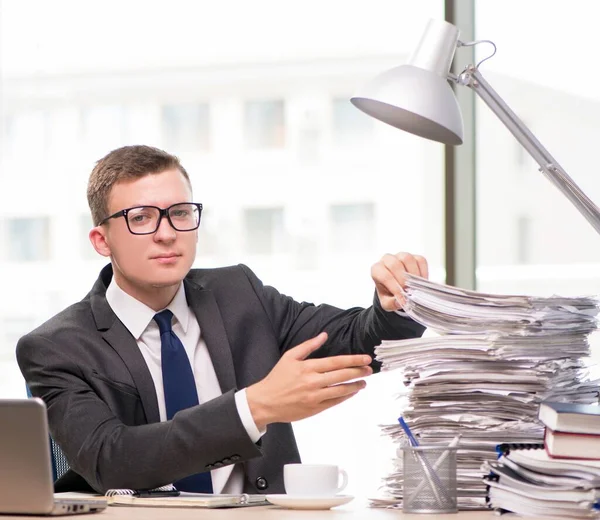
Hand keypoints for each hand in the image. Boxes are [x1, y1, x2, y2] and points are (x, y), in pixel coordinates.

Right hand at [246, 332, 372, 429]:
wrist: (266, 402)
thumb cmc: (277, 378)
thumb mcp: (290, 357)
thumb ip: (308, 345)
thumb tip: (324, 335)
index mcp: (308, 367)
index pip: (336, 362)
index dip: (353, 360)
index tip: (365, 358)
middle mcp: (313, 382)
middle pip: (342, 376)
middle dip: (358, 371)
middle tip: (370, 369)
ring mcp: (315, 397)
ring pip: (341, 390)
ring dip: (355, 385)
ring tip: (364, 381)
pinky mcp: (315, 408)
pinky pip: (335, 402)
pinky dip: (345, 396)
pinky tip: (352, 392)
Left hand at [371, 252, 427, 310]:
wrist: (396, 288)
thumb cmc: (389, 293)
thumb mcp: (387, 303)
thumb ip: (391, 303)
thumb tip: (400, 302)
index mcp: (377, 269)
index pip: (385, 276)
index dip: (395, 288)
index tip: (403, 300)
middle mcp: (387, 259)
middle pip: (395, 264)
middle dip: (403, 280)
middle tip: (409, 292)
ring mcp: (400, 256)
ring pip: (407, 259)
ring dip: (413, 274)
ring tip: (416, 287)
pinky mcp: (413, 256)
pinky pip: (420, 260)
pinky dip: (423, 272)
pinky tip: (421, 282)